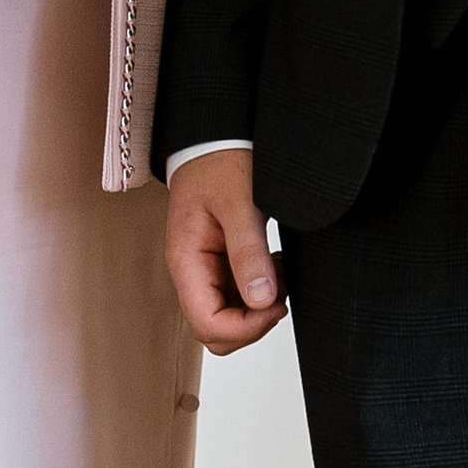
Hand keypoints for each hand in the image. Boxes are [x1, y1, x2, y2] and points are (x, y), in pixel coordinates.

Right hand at [165, 147, 286, 351]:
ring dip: (260, 306)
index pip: (207, 323)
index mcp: (186, 260)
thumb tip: (262, 301)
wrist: (217, 137)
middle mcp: (192, 271)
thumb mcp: (240, 203)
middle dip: (252, 323)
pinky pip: (240, 294)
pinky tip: (275, 263)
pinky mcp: (222, 262)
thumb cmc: (220, 161)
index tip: (277, 306)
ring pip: (230, 316)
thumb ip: (248, 253)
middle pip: (216, 330)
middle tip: (281, 292)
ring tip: (280, 268)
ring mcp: (207, 269)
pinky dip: (262, 289)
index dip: (245, 328)